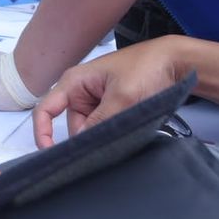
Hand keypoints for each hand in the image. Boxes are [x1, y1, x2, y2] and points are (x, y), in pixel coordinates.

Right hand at [33, 37, 181, 146]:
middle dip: (86, 139)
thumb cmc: (146, 68)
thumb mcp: (122, 96)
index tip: (52, 155)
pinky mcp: (111, 109)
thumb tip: (81, 145)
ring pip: (90, 130)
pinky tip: (125, 137)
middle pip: (72, 126)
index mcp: (74, 81)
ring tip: (122, 138)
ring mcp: (97, 101)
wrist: (176, 62)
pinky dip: (112, 135)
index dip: (43, 133)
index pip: (46, 109)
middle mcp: (81, 92)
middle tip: (105, 149)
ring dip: (102, 138)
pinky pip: (104, 128)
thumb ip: (100, 122)